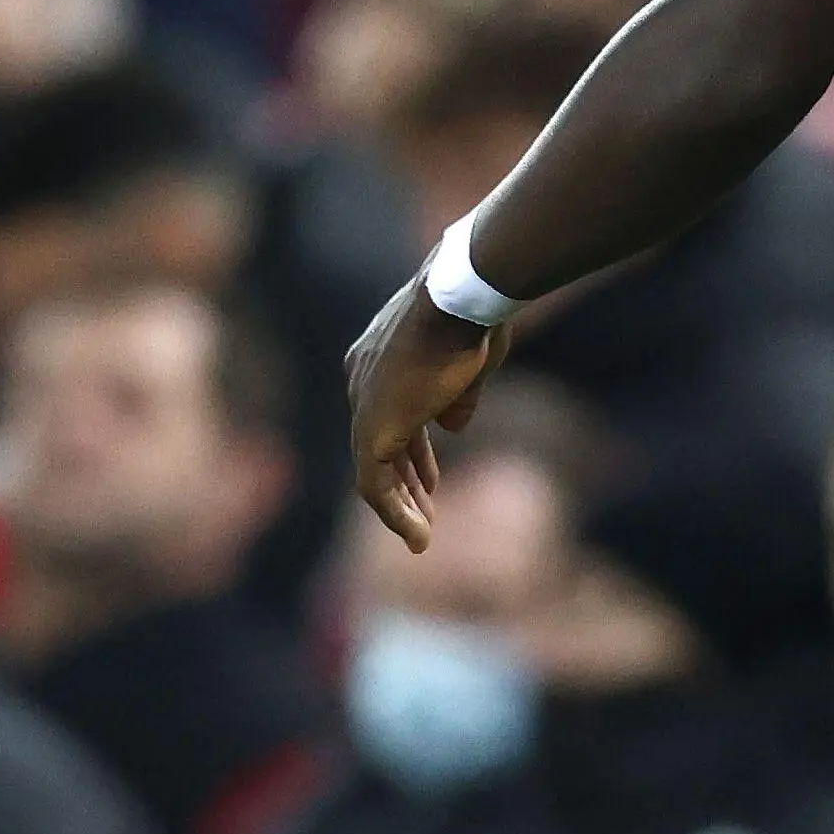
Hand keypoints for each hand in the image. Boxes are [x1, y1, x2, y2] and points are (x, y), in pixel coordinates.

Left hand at [346, 274, 510, 550]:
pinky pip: (375, 485)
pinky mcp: (371, 432)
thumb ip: (458, 398)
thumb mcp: (469, 362)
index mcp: (379, 358)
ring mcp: (364, 406)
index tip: (431, 475)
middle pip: (380, 441)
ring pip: (375, 468)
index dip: (414, 446)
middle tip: (425, 504)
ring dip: (402, 503)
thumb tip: (452, 426)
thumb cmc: (472, 318)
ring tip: (422, 534)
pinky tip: (419, 534)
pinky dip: (396, 513)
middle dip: (407, 477)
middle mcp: (361, 380)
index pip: (392, 411)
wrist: (458, 298)